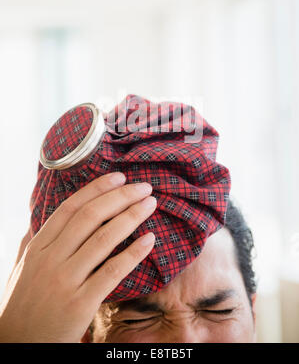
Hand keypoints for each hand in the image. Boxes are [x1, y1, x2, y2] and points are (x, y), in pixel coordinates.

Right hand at [0, 172, 155, 342]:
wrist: (17, 346)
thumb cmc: (22, 305)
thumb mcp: (21, 269)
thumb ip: (32, 242)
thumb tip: (40, 221)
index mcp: (38, 247)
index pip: (70, 208)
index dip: (96, 189)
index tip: (118, 177)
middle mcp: (51, 259)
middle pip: (90, 217)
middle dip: (120, 197)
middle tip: (143, 187)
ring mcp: (65, 280)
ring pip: (104, 238)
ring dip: (131, 217)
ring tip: (150, 204)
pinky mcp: (80, 303)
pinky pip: (112, 271)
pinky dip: (133, 253)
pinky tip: (150, 239)